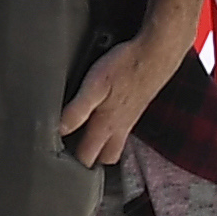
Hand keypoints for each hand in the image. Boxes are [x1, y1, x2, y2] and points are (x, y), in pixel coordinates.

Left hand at [56, 23, 194, 171]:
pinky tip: (107, 115)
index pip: (88, 158)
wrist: (158, 52)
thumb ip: (76, 110)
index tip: (59, 161)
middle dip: (92, 161)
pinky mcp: (138, 107)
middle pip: (107, 158)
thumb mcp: (95, 85)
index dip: (72, 163)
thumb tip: (58, 128)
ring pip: (117, 144)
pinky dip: (113, 130)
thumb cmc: (127, 66)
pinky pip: (125, 128)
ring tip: (87, 140)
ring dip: (104, 147)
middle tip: (74, 156)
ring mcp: (132, 118)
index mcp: (107, 125)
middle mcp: (121, 126)